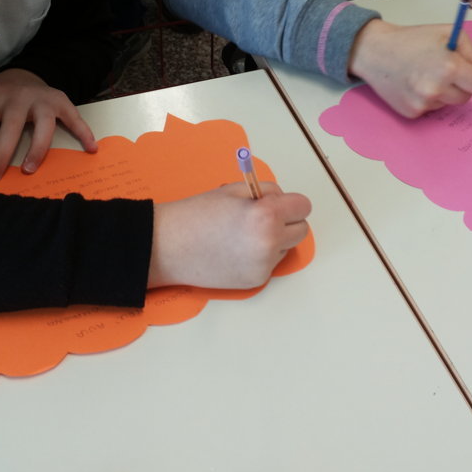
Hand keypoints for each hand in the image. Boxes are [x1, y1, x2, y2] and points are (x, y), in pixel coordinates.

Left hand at [0, 68, 96, 182]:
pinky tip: (91, 148)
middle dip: (1, 155)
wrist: (26, 72)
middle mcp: (19, 97)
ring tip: (28, 170)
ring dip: (37, 149)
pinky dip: (84, 132)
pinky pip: (75, 118)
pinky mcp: (61, 102)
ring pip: (43, 127)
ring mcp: (42, 100)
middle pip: (11, 128)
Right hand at [149, 182, 311, 289]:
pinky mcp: (255, 281)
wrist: (168, 247)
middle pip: (301, 230)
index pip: (303, 206)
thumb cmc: (196, 214)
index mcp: (266, 216)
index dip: (290, 202)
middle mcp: (270, 243)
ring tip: (244, 234)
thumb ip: (264, 193)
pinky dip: (261, 256)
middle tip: (263, 216)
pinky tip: (236, 250)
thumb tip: (282, 200)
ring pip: (286, 247)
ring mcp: (264, 266)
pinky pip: (271, 263)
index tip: (277, 202)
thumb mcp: (233, 190)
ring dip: (275, 239)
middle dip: (287, 221)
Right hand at [348, 19, 471, 118]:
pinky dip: (426, 99)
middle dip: (460, 85)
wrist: (375, 51)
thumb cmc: (411, 39)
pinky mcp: (411, 112)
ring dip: (443, 92)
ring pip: (448, 103)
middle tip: (444, 72)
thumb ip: (469, 50)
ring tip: (425, 75)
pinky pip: (430, 109)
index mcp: (449, 67)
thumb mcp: (447, 32)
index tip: (470, 74)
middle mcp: (436, 89)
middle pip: (466, 97)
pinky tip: (413, 84)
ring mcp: (423, 103)